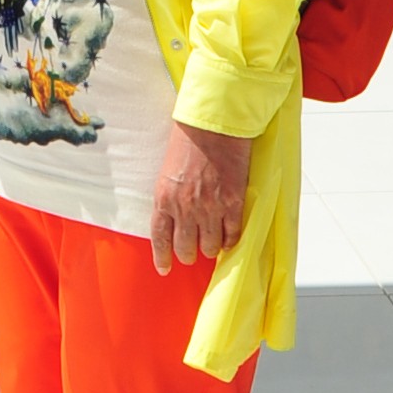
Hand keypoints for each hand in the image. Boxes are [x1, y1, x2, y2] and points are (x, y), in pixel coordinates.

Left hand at [149, 122, 250, 275]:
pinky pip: (232, 235)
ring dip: (210, 247)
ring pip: (210, 247)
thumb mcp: (168, 170)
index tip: (165, 268)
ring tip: (212, 239)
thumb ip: (170, 196)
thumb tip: (175, 218)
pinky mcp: (233, 204)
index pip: (160, 238)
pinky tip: (229, 234)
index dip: (162, 257)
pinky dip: (231, 240)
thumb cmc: (189, 140)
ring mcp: (210, 208)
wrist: (214, 123)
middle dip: (188, 253)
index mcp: (164, 198)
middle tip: (193, 249)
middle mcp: (185, 208)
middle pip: (185, 249)